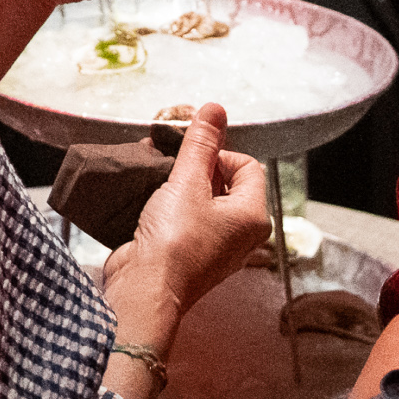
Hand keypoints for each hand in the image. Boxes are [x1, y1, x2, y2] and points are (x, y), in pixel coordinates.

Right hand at [125, 103, 272, 310]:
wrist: (145, 289)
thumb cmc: (174, 241)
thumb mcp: (187, 182)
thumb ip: (200, 144)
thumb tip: (216, 109)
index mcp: (253, 216)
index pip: (246, 165)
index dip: (217, 154)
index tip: (190, 159)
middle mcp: (241, 233)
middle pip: (225, 181)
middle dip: (196, 167)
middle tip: (171, 165)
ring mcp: (216, 245)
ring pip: (203, 198)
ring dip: (180, 184)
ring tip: (157, 181)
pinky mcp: (191, 252)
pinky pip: (187, 217)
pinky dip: (171, 205)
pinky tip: (150, 200)